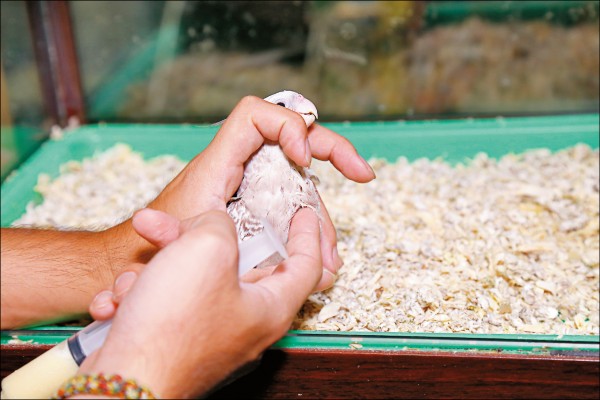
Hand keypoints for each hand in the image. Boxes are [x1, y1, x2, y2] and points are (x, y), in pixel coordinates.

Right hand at [81, 208, 322, 397]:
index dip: (308, 235)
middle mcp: (244, 326)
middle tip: (166, 224)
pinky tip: (117, 301)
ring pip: (190, 281)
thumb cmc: (171, 327)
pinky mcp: (176, 344)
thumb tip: (212, 227)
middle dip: (192, 238)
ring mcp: (209, 337)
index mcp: (269, 309)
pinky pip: (165, 304)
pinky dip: (141, 296)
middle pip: (233, 265)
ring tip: (131, 278)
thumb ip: (220, 225)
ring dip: (157, 269)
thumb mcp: (207, 249)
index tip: (303, 215)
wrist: (122, 383)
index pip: (306, 266)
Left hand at [106, 96, 373, 289]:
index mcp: (218, 164)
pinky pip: (292, 207)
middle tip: (362, 174)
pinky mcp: (257, 209)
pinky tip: (322, 256)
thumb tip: (235, 225)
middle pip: (294, 140)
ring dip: (322, 213)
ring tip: (333, 254)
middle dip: (335, 151)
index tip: (303, 161)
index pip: (256, 116)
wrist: (141, 265)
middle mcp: (239, 169)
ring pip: (300, 182)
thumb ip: (199, 226)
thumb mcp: (179, 236)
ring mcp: (251, 188)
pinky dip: (310, 229)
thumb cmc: (151, 247)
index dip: (288, 126)